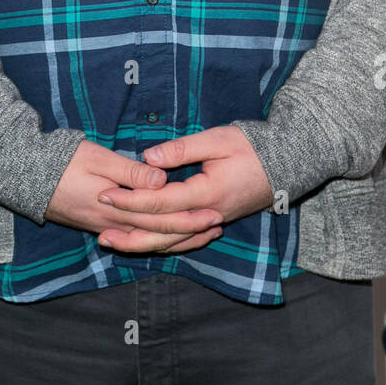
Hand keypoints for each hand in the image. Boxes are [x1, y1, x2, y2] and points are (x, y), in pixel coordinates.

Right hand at [44, 139, 225, 252]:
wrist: (28, 177)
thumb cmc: (64, 162)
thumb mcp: (98, 159)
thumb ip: (131, 173)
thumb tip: (161, 180)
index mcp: (116, 210)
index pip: (160, 220)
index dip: (189, 218)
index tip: (213, 212)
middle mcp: (113, 226)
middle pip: (159, 236)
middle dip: (190, 232)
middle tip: (217, 225)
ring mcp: (106, 229)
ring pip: (149, 242)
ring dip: (177, 240)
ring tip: (202, 234)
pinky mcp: (101, 226)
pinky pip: (136, 239)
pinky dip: (157, 240)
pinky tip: (168, 237)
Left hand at [93, 125, 273, 252]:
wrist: (286, 162)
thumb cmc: (251, 147)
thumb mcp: (216, 139)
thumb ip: (182, 149)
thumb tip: (148, 157)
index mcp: (206, 194)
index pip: (160, 203)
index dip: (130, 200)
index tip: (105, 194)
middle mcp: (208, 215)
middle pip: (162, 232)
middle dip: (129, 231)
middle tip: (99, 231)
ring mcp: (213, 222)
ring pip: (172, 242)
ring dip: (141, 244)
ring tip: (114, 243)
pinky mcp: (214, 222)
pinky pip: (184, 241)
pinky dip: (163, 245)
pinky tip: (145, 243)